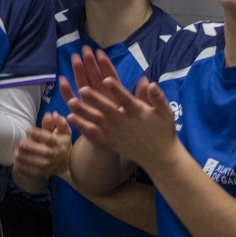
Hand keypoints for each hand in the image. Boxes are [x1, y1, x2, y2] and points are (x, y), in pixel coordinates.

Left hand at [14, 112, 72, 181]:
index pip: (49, 138)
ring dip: (27, 159)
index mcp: (59, 142)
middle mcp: (55, 154)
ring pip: (39, 163)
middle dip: (31, 148)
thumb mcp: (63, 131)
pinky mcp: (45, 172)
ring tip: (16, 153)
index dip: (38, 134)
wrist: (66, 162)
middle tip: (20, 143)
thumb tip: (52, 114)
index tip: (28, 130)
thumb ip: (57, 122)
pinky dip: (26, 169)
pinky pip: (35, 172)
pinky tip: (17, 164)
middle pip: (44, 152)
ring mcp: (51, 164)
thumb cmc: (62, 142)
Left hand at [61, 47, 180, 169]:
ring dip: (83, 111)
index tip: (106, 79)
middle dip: (95, 99)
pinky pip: (93, 134)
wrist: (159, 157)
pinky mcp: (110, 142)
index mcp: (138, 112)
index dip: (116, 90)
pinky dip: (82, 127)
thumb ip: (158, 98)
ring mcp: (115, 133)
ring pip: (97, 121)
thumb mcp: (166, 113)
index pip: (125, 99)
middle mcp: (124, 122)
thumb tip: (150, 83)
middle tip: (82, 89)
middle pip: (107, 109)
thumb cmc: (163, 130)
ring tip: (70, 102)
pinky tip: (70, 118)